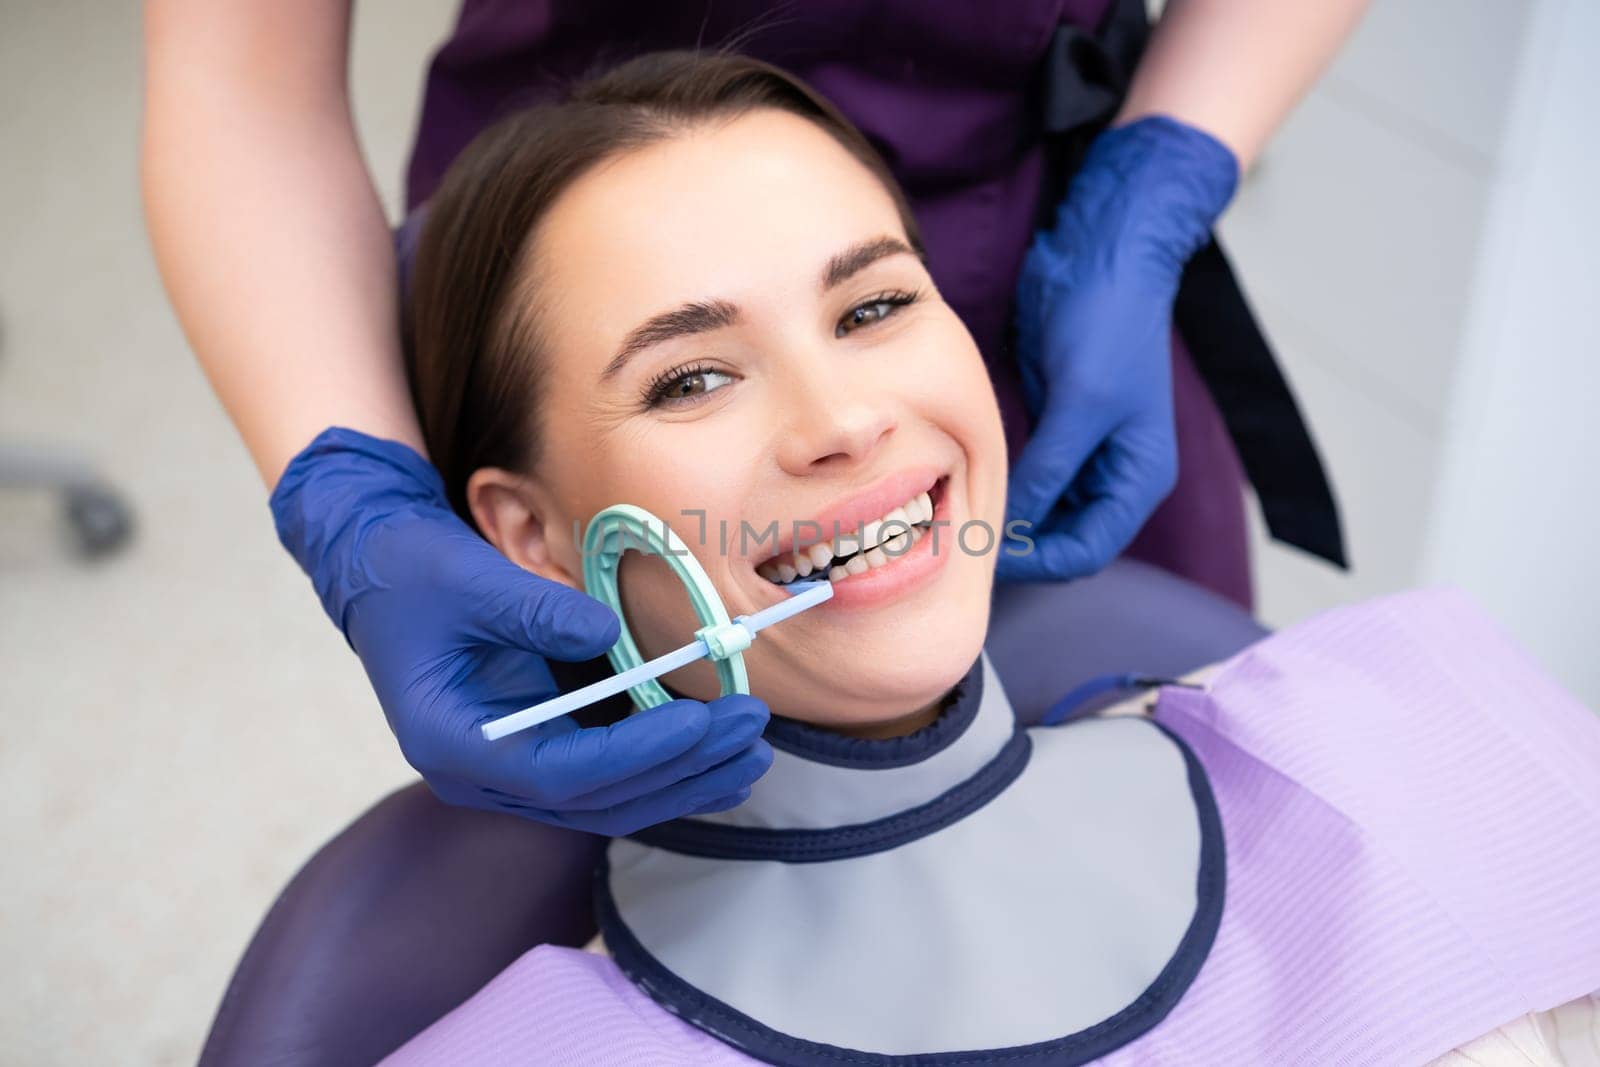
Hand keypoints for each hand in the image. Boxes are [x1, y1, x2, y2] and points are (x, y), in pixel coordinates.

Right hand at [270, 428, 773, 835]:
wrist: (379, 571)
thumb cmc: (412, 573)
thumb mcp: (466, 577)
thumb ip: (534, 609)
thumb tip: (607, 631)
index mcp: (452, 743)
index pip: (560, 773)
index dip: (636, 754)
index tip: (699, 723)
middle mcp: (481, 775)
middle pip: (596, 800)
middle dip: (680, 771)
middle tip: (750, 735)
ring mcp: (507, 771)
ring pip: (608, 801)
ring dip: (683, 780)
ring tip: (751, 754)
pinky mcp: (533, 750)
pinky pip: (606, 777)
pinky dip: (663, 768)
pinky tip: (716, 755)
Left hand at [999, 117, 1236, 581]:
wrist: (1105, 253)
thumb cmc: (1109, 323)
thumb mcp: (1081, 402)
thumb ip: (1051, 469)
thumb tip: (1014, 527)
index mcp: (1140, 476)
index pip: (1088, 551)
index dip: (1037, 563)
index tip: (982, 555)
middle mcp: (1115, 472)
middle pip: (1062, 539)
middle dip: (1018, 547)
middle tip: (956, 540)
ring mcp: (1084, 449)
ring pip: (1040, 511)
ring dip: (1006, 517)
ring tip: (952, 517)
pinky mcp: (1055, 424)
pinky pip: (1026, 474)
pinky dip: (1002, 484)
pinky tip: (962, 481)